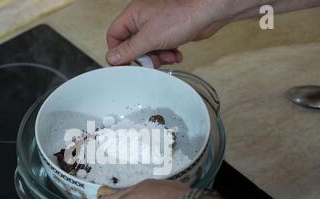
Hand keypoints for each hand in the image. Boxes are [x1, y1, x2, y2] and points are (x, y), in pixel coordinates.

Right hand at [106, 0, 232, 66]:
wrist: (207, 12)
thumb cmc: (181, 15)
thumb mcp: (149, 38)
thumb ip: (129, 50)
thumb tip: (112, 58)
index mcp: (133, 15)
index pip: (114, 36)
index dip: (118, 52)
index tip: (126, 64)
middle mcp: (143, 18)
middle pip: (132, 45)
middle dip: (143, 57)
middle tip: (151, 62)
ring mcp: (156, 25)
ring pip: (148, 48)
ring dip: (157, 57)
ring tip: (167, 57)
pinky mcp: (169, 31)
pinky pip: (161, 47)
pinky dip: (167, 54)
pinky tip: (175, 54)